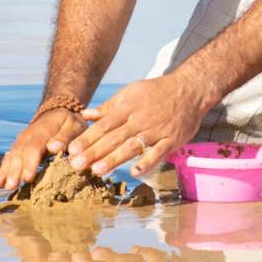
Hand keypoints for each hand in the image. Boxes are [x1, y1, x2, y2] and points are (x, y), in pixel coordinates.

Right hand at [0, 108, 86, 190]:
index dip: (30, 163)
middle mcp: (28, 136)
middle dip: (14, 171)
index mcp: (43, 130)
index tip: (27, 178)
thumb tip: (54, 147)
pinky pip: (8, 158)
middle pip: (19, 153)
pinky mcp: (19, 147)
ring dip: (5, 171)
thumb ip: (66, 136)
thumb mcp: (74, 125)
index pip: (34, 147)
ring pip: (11, 156)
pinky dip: (2, 169)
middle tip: (11, 187)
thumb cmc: (70, 123)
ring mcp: (21, 141)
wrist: (58, 112)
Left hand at [68, 74, 213, 177]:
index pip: (104, 125)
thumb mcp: (131, 92)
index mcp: (128, 107)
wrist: (190, 88)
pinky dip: (147, 162)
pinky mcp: (172, 139)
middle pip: (114, 137)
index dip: (87, 138)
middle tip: (76, 165)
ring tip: (97, 170)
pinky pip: (158, 152)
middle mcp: (140, 119)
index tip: (72, 150)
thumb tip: (86, 114)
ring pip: (132, 146)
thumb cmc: (157, 91)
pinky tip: (134, 173)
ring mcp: (156, 130)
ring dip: (114, 159)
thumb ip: (109, 106)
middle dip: (94, 152)